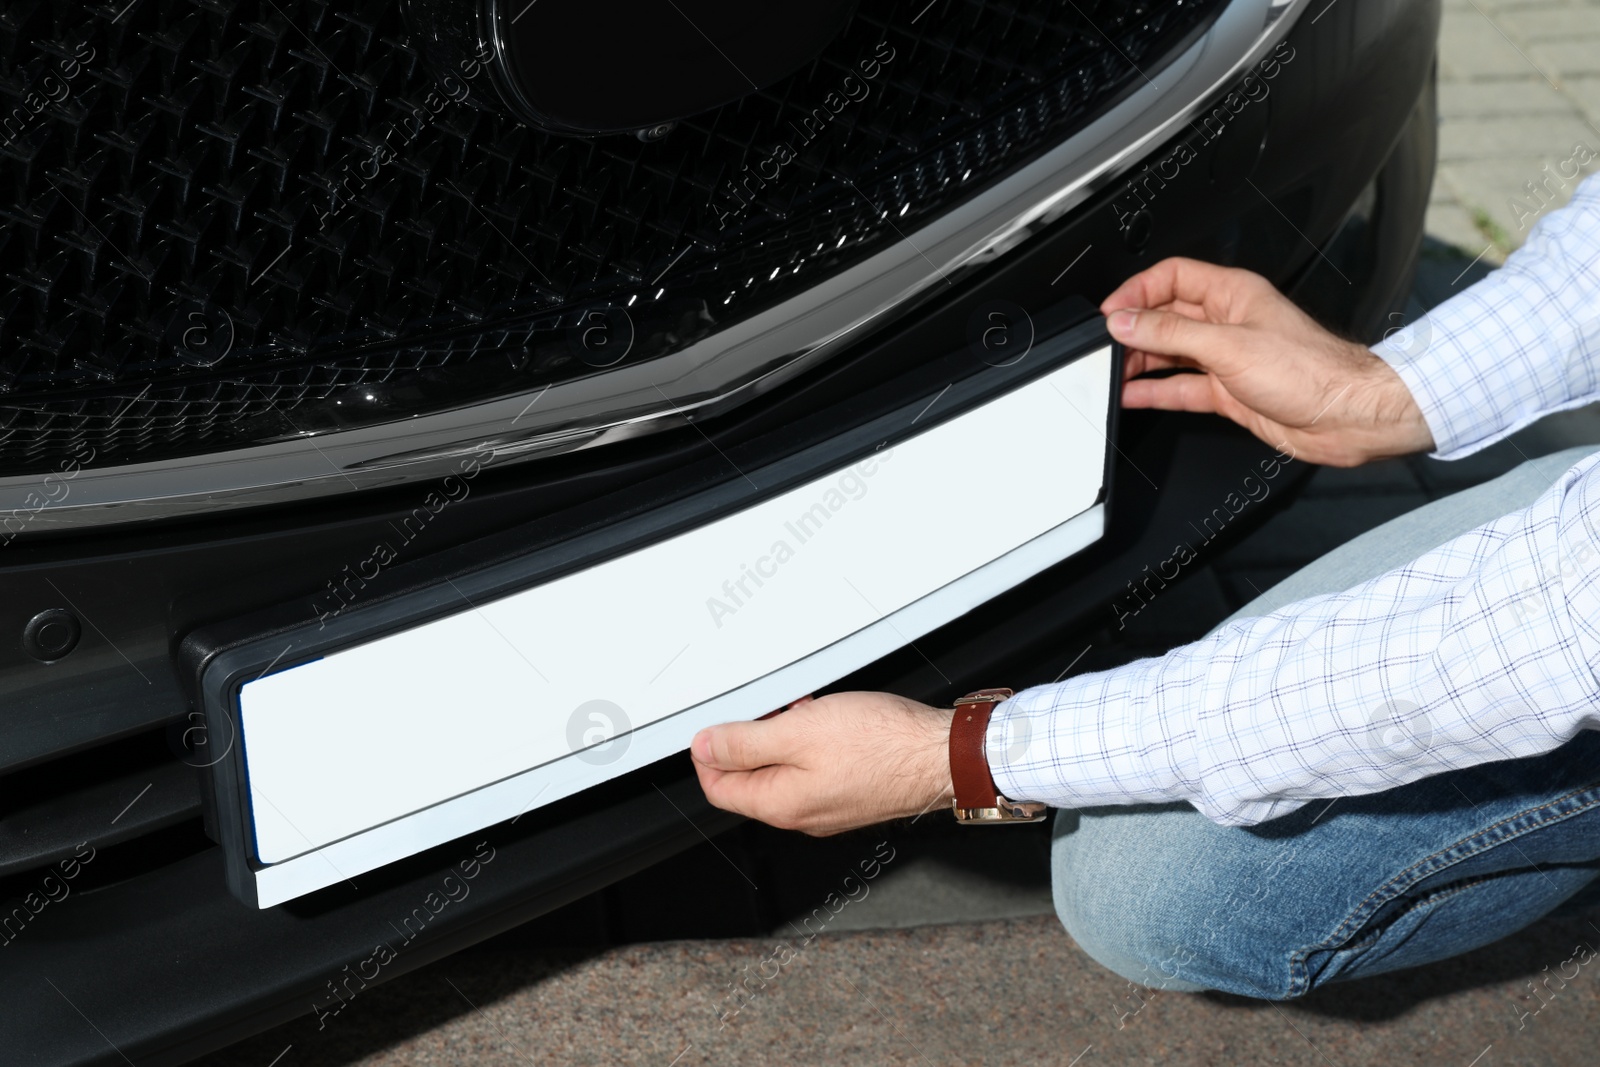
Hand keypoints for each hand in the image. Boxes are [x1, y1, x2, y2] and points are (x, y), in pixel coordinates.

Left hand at [691, 692, 953, 834]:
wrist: (940, 756)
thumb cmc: (882, 745)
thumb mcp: (798, 731)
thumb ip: (745, 742)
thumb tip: (705, 747)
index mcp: (781, 804)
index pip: (719, 789)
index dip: (707, 755)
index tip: (712, 728)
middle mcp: (803, 815)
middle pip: (750, 782)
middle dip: (748, 743)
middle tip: (764, 711)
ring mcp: (829, 809)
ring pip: (784, 774)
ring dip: (782, 740)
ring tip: (802, 711)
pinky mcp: (851, 796)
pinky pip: (814, 773)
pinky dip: (810, 746)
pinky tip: (827, 723)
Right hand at [1103, 257, 1433, 465]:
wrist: (1346, 414)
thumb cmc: (1311, 371)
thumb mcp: (1229, 345)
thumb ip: (1171, 333)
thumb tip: (1127, 322)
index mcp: (1232, 294)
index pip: (1171, 277)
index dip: (1137, 291)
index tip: (1111, 313)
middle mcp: (1228, 322)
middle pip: (1166, 316)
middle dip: (1134, 329)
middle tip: (1106, 347)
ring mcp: (1227, 357)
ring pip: (1170, 352)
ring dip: (1140, 361)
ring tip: (1111, 372)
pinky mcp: (1229, 390)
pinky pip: (1181, 386)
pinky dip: (1156, 391)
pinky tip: (1134, 395)